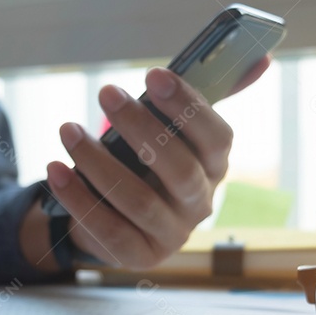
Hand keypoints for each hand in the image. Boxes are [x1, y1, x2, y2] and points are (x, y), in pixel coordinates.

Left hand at [42, 57, 270, 268]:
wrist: (115, 215)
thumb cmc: (145, 161)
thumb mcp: (172, 131)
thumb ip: (201, 98)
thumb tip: (259, 58)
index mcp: (215, 165)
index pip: (217, 138)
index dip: (188, 106)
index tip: (154, 75)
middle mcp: (200, 203)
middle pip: (179, 169)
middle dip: (140, 127)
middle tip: (106, 92)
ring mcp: (172, 234)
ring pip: (139, 201)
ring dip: (98, 162)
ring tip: (68, 130)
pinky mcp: (140, 256)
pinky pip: (109, 231)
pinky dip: (80, 200)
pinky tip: (56, 171)